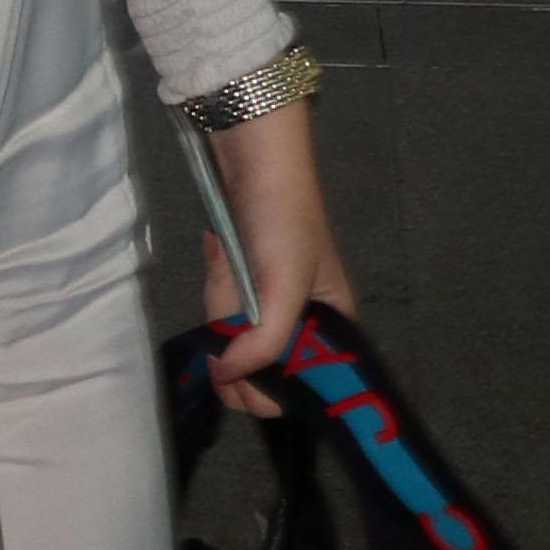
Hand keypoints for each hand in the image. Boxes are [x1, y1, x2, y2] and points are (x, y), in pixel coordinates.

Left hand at [200, 99, 355, 418]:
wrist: (253, 159)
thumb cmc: (283, 222)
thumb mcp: (284, 288)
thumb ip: (264, 343)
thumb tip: (227, 377)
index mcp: (333, 326)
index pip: (303, 388)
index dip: (269, 390)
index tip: (241, 368)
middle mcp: (304, 323)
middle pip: (259, 367)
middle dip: (237, 334)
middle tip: (236, 291)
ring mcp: (269, 306)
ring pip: (233, 340)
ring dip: (222, 301)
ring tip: (229, 260)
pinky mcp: (242, 287)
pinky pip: (221, 309)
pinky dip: (215, 284)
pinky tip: (220, 253)